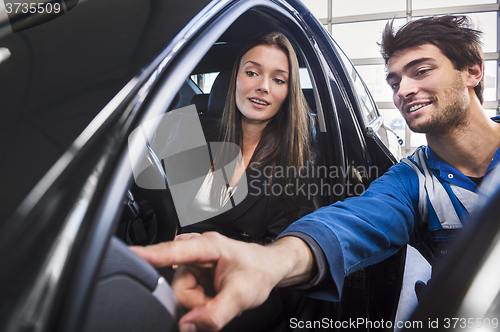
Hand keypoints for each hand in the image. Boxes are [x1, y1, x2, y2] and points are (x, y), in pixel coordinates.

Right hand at [130, 232, 314, 331]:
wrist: (268, 268)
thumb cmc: (258, 271)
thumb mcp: (242, 296)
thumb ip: (215, 313)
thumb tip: (188, 325)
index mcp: (208, 247)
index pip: (172, 252)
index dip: (148, 255)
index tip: (129, 254)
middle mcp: (197, 250)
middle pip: (177, 285)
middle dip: (196, 302)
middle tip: (217, 301)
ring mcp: (194, 261)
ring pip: (180, 292)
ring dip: (198, 302)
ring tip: (218, 296)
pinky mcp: (193, 271)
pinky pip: (185, 292)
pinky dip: (198, 299)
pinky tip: (212, 294)